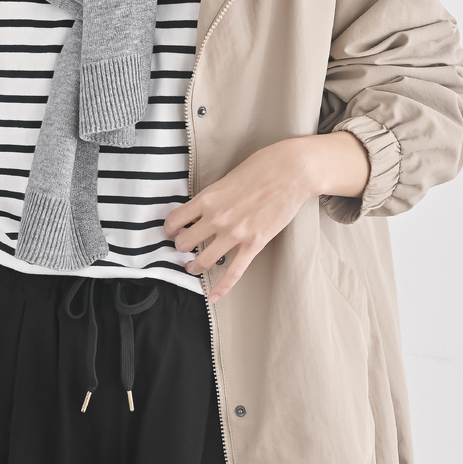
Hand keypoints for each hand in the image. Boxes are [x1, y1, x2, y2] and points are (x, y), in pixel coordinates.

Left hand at [163, 131, 369, 301]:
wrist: (292, 171)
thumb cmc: (262, 167)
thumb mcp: (227, 178)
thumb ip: (213, 196)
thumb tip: (203, 209)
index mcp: (207, 198)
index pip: (175, 220)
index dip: (170, 229)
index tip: (173, 231)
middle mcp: (216, 217)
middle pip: (185, 243)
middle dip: (182, 247)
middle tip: (185, 247)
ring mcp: (235, 233)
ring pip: (203, 260)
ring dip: (194, 266)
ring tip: (192, 267)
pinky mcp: (254, 244)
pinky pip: (233, 272)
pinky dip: (221, 287)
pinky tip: (212, 296)